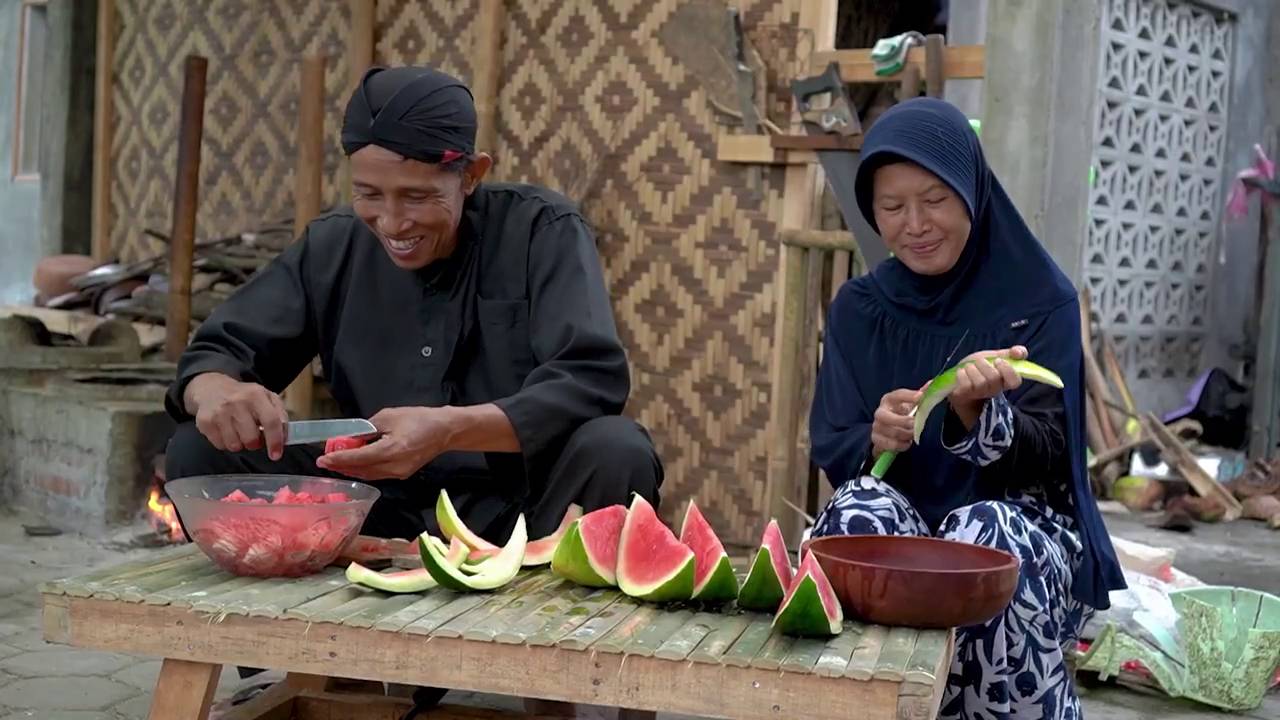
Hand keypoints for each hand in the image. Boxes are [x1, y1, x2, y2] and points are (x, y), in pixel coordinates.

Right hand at [186, 373, 288, 459]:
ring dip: (240, 444)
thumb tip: (285, 436)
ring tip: (238, 431)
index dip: (275, 441)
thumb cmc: (245, 397)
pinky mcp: (205, 422)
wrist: (212, 388)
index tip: (276, 454)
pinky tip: (226, 431)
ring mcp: (219, 413)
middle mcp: (237, 402)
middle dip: (255, 443)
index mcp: (256, 395)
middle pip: (251, 439)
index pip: (271, 421)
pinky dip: (226, 443)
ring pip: (235, 445)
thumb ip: (280, 414)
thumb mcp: (267, 397)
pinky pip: (220, 445)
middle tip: (253, 435)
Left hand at [315, 406, 454, 480]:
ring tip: (337, 463)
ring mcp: (399, 473)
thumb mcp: (389, 416)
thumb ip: (367, 428)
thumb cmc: (419, 419)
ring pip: (368, 475)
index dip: (338, 459)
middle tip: (325, 462)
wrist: (445, 430)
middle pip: (360, 470)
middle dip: (341, 466)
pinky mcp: (402, 474)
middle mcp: (394, 466)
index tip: (322, 459)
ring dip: (351, 470)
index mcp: (391, 450)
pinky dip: (364, 470)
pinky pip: (378, 474)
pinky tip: (356, 464)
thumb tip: (351, 437)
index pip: (358, 458)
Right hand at [872, 387, 922, 455]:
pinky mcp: (876, 439)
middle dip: (902, 421)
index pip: (897, 395)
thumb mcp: (909, 404)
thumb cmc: (900, 414)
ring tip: (913, 434)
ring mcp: (876, 427)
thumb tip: (933, 383)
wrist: (886, 431)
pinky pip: (890, 444)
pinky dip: (901, 445)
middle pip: (886, 416)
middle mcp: (880, 412)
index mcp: (889, 400)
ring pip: (891, 432)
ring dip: (905, 434)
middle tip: (914, 423)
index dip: (908, 396)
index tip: (920, 396)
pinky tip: (906, 442)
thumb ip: (920, 394)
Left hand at [948, 345, 1026, 426]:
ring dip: (972, 369)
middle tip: (980, 361)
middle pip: (994, 379)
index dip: (1008, 370)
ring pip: (980, 382)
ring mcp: (980, 394)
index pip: (1015, 382)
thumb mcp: (997, 356)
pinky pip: (965, 384)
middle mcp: (994, 390)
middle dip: (985, 365)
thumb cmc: (981, 366)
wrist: (960, 376)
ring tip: (969, 366)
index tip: (998, 360)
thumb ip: (1011, 354)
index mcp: (1005, 380)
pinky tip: (962, 372)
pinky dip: (962, 374)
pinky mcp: (965, 395)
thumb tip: (1018, 352)